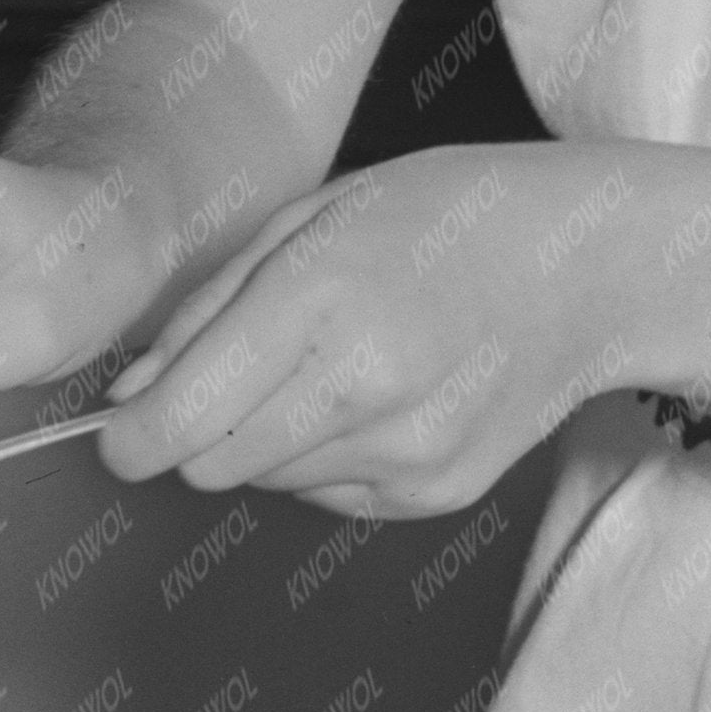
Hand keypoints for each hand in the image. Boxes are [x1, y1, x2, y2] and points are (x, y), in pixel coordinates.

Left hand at [97, 151, 615, 516]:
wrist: (591, 265)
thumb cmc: (444, 217)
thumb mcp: (310, 219)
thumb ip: (208, 309)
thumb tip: (134, 393)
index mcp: (321, 299)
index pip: (182, 419)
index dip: (130, 437)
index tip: (119, 432)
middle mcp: (365, 387)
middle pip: (212, 464)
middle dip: (196, 432)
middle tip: (232, 376)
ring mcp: (408, 450)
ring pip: (267, 482)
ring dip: (267, 439)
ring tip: (331, 365)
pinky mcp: (436, 492)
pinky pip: (329, 495)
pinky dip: (327, 455)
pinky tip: (379, 394)